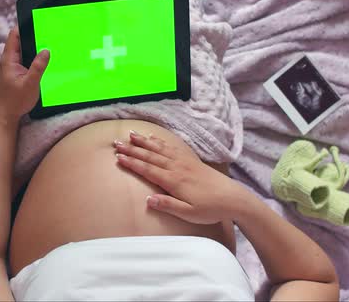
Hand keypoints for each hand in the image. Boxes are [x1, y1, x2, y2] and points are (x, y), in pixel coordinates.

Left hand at [0, 26, 49, 122]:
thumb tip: (46, 50)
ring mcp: (13, 66)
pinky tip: (44, 58)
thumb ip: (38, 66)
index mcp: (9, 59)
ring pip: (23, 50)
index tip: (36, 19)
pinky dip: (33, 56)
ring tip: (48, 41)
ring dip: (34, 46)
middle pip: (20, 40)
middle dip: (32, 34)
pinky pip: (25, 58)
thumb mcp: (30, 83)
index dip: (23, 25)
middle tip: (47, 29)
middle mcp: (9, 60)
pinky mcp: (17, 72)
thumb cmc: (16, 101)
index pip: (14, 35)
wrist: (7, 115)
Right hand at [113, 131, 246, 223]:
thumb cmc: (210, 208)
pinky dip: (160, 142)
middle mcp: (177, 167)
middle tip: (116, 143)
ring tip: (131, 135)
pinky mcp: (191, 160)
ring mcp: (184, 162)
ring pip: (160, 149)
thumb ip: (168, 205)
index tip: (118, 157)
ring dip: (144, 142)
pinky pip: (172, 147)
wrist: (232, 197)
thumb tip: (148, 200)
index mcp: (174, 181)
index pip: (148, 169)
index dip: (132, 163)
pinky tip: (153, 138)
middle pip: (150, 156)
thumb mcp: (189, 213)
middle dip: (132, 149)